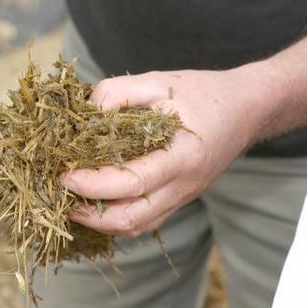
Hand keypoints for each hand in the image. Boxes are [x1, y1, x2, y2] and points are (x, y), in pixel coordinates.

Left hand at [62, 68, 263, 236]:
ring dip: (99, 220)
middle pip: (131, 219)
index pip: (132, 183)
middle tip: (59, 192)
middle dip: (89, 213)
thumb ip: (120, 91)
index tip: (64, 174)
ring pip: (136, 226)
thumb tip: (86, 112)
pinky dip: (115, 218)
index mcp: (182, 156)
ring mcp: (182, 197)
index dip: (94, 184)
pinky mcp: (178, 199)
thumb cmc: (203, 92)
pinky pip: (144, 221)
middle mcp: (184, 185)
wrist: (247, 109)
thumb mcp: (161, 81)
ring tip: (70, 199)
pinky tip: (94, 201)